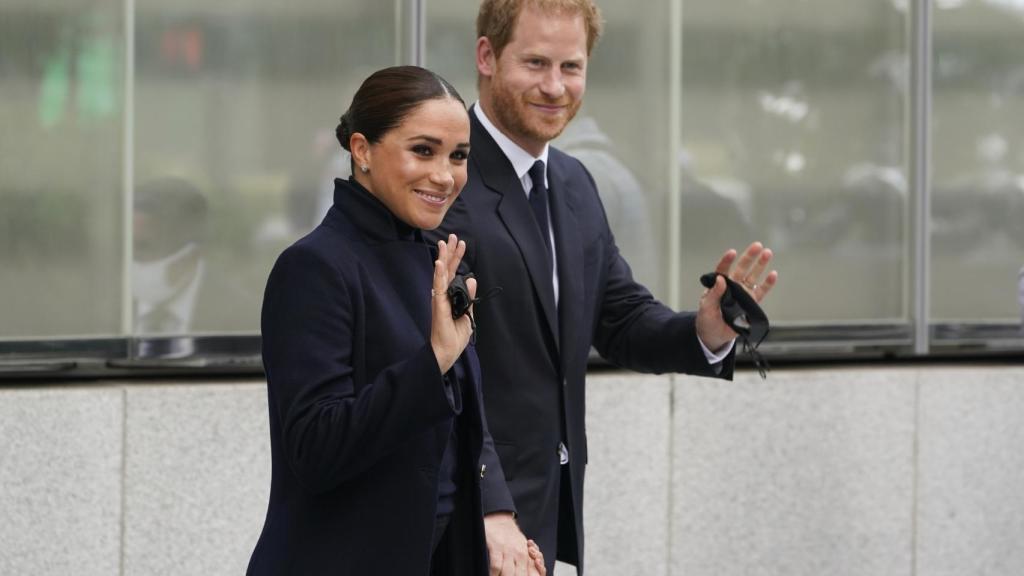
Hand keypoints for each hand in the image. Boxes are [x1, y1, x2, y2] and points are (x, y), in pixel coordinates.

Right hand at [430, 234, 476, 372]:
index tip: (461, 244)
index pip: (453, 273)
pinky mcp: (438, 306)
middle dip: (450, 252)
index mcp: (449, 296)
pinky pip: (438, 288)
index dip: (457, 258)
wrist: (447, 352)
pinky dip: (438, 275)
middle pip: (447, 269)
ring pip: (441, 274)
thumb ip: (468, 297)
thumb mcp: (467, 314)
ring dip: (443, 258)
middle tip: (452, 236)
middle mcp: (442, 295)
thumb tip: (472, 279)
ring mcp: (439, 299)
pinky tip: (439, 264)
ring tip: (445, 243)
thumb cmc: (454, 336)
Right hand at [484, 512, 542, 575]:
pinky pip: (496, 565)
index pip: (534, 575)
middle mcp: (520, 554)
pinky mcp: (496, 547)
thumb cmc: (512, 539)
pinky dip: (493, 575)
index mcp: (528, 557)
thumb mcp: (523, 551)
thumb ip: (527, 566)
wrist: (500, 520)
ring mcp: (508, 550)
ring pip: (508, 573)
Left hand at [696, 241, 777, 350]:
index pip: (723, 269)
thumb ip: (713, 294)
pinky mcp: (751, 303)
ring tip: (767, 253)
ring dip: (760, 265)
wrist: (714, 334)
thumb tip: (721, 279)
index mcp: (718, 285)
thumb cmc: (706, 319)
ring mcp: (743, 293)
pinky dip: (767, 284)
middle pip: (741, 268)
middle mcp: (732, 286)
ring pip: (753, 276)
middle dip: (749, 257)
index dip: (727, 261)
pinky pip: (761, 291)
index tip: (732, 252)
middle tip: (758, 245)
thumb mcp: (706, 307)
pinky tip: (773, 274)